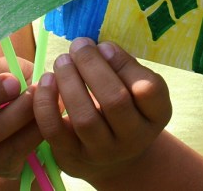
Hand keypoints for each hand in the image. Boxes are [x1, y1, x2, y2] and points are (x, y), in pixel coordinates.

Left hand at [32, 38, 171, 184]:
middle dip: (91, 66)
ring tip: (62, 60)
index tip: (104, 46)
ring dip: (69, 81)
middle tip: (78, 45)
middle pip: (115, 101)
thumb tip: (95, 47)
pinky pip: (54, 131)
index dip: (123, 63)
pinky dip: (46, 102)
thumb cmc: (123, 105)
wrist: (111, 155)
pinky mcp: (73, 156)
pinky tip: (47, 80)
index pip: (149, 89)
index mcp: (156, 114)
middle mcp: (135, 138)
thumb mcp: (133, 86)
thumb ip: (121, 66)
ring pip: (85, 118)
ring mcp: (104, 151)